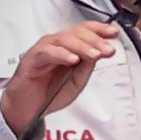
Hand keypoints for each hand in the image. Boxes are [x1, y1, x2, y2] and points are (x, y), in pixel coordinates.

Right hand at [0, 23, 120, 139]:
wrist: (27, 110)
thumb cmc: (48, 94)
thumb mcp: (76, 82)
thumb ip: (86, 67)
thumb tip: (99, 52)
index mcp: (67, 48)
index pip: (84, 31)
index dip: (99, 29)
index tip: (113, 34)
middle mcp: (55, 46)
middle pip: (76, 33)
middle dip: (95, 40)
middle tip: (107, 49)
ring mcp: (43, 51)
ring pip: (64, 39)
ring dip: (82, 46)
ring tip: (95, 55)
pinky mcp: (31, 59)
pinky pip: (47, 52)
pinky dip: (61, 54)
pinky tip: (73, 59)